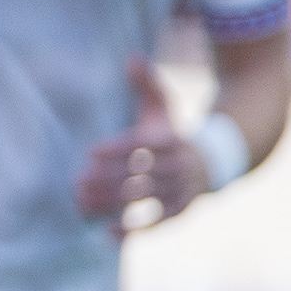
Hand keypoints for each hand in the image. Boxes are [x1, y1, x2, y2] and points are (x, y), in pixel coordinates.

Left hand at [74, 59, 209, 229]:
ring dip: (112, 204)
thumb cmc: (174, 133)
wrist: (212, 163)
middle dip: (107, 180)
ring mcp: (180, 191)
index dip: (117, 148)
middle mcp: (178, 167)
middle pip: (140, 174)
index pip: (143, 144)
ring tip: (82, 206)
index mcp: (172, 140)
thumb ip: (147, 84)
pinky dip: (134, 230)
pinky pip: (156, 223)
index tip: (90, 152)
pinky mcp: (180, 211)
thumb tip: (132, 57)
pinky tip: (106, 234)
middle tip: (77, 182)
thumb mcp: (164, 107)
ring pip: (143, 199)